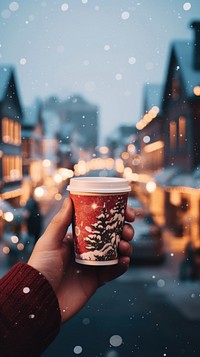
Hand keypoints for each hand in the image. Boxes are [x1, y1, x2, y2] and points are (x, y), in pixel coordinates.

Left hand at [28, 197, 134, 322]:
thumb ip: (60, 221)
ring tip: (125, 245)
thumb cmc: (41, 267)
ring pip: (117, 252)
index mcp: (78, 238)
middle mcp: (88, 249)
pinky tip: (124, 260)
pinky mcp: (97, 281)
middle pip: (113, 236)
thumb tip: (69, 198)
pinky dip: (122, 266)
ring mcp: (94, 265)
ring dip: (126, 246)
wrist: (40, 298)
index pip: (100, 223)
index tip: (127, 212)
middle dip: (124, 230)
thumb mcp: (49, 241)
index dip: (115, 216)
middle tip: (127, 230)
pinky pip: (114, 271)